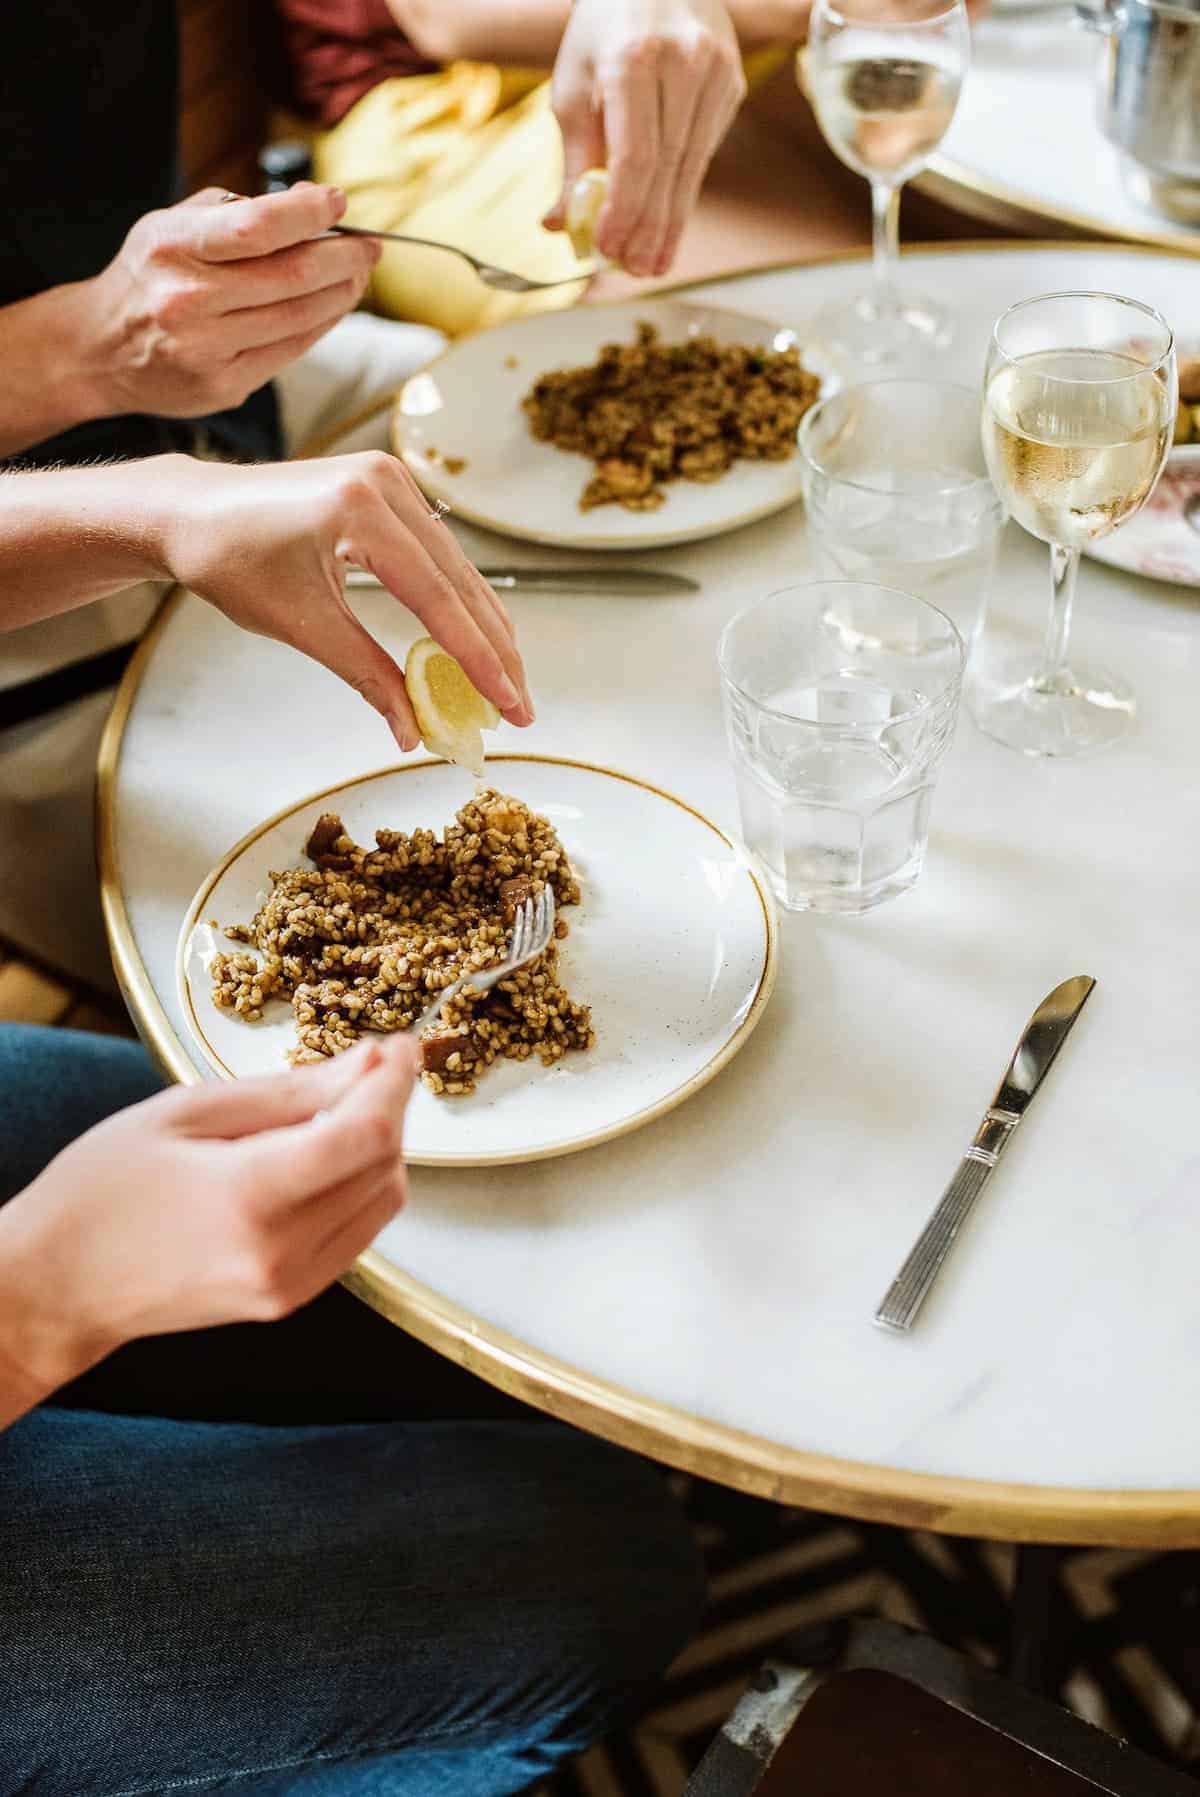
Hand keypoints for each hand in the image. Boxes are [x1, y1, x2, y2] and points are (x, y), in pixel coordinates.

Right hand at [0, 1039, 416, 1398]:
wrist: (56, 1287)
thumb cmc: (100, 1190)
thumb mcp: (186, 1113)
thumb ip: (287, 1090)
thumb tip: (368, 1063)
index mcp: (249, 1197)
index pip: (364, 1135)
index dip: (395, 1083)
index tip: (400, 1046)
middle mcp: (280, 1252)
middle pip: (385, 1167)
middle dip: (388, 1109)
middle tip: (364, 1067)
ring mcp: (288, 1286)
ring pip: (383, 1202)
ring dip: (378, 1149)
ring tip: (335, 1109)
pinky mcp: (289, 1300)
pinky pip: (358, 1234)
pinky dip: (357, 1187)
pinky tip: (319, 1158)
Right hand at [80, 184, 380, 420]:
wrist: (101, 349)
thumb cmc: (150, 276)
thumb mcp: (175, 226)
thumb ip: (238, 210)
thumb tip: (311, 201)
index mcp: (174, 247)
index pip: (259, 226)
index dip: (309, 213)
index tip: (338, 203)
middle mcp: (188, 300)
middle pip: (293, 276)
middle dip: (344, 258)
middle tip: (369, 248)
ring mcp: (207, 349)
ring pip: (300, 316)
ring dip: (341, 293)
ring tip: (357, 276)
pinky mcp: (224, 385)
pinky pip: (291, 350)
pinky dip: (321, 324)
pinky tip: (333, 307)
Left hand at [151, 453, 533, 747]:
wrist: (190, 510)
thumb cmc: (229, 562)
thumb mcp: (300, 625)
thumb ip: (366, 674)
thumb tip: (413, 732)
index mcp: (360, 510)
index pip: (438, 598)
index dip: (479, 660)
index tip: (508, 705)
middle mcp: (385, 484)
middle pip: (461, 582)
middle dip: (494, 652)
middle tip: (520, 709)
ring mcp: (390, 480)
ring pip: (457, 568)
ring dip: (483, 629)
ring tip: (507, 685)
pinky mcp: (387, 489)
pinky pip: (439, 553)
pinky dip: (458, 600)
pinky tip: (478, 639)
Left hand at [545, 0, 745, 276]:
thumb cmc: (604, 31)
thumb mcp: (574, 84)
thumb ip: (573, 157)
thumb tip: (560, 226)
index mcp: (634, 58)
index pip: (635, 153)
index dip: (624, 209)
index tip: (609, 249)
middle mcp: (684, 61)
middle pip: (668, 166)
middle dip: (649, 227)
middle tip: (635, 271)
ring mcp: (717, 71)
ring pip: (693, 164)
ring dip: (671, 221)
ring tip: (653, 263)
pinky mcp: (733, 82)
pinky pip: (705, 150)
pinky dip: (684, 190)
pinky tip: (669, 223)